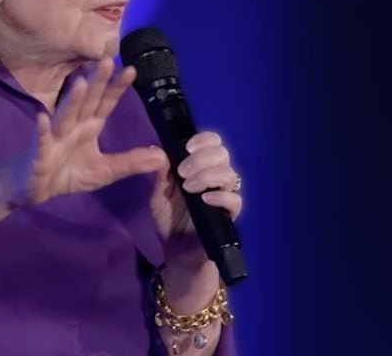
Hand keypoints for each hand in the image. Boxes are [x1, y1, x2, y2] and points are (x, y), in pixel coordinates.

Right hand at [4, 56, 168, 206]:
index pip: (106, 103)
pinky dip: (41, 130)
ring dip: (72, 101)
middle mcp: (73, 126)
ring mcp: (55, 137)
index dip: (117, 87)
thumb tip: (162, 157)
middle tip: (107, 61)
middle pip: (87, 102)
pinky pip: (41, 140)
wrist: (34, 188)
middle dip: (96, 82)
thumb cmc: (68, 173)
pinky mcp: (40, 153)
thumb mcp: (105, 171)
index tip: (131, 70)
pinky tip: (41, 118)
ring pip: (64, 116)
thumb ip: (130, 162)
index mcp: (89, 126)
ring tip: (80, 84)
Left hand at [149, 131, 242, 267]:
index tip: (187, 148)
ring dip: (207, 176)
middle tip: (182, 172)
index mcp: (201, 167)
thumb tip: (156, 149)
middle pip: (222, 154)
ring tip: (188, 187)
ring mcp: (224, 196)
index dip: (204, 140)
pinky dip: (220, 197)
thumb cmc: (170, 219)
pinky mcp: (229, 215)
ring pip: (229, 174)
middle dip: (202, 158)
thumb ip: (161, 173)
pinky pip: (235, 200)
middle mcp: (216, 178)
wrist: (177, 251)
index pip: (213, 143)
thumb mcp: (159, 194)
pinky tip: (204, 199)